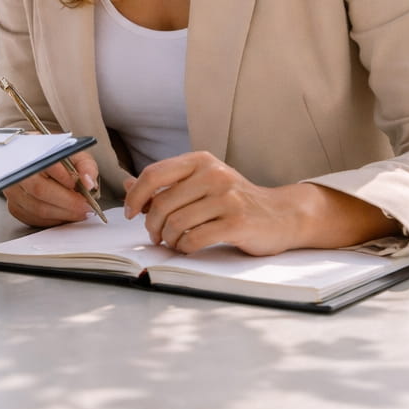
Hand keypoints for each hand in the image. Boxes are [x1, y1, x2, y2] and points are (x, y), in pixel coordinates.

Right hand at [3, 151, 100, 226]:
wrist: (36, 161)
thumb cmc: (56, 159)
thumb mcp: (75, 155)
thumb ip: (86, 166)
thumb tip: (89, 183)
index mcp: (33, 152)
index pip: (47, 165)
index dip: (66, 178)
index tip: (82, 187)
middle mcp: (18, 171)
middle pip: (40, 190)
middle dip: (68, 202)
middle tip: (86, 206)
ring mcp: (13, 190)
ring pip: (37, 208)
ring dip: (63, 214)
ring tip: (79, 212)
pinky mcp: (14, 206)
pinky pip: (33, 218)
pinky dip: (53, 220)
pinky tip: (64, 214)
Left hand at [121, 151, 303, 255]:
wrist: (281, 215)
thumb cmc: (235, 200)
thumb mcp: (200, 184)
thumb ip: (166, 185)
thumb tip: (127, 185)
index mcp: (200, 161)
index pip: (153, 174)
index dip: (135, 196)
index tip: (130, 213)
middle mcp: (214, 174)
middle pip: (162, 203)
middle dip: (152, 225)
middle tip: (155, 236)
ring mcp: (227, 198)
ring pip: (176, 223)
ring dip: (169, 239)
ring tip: (174, 242)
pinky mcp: (237, 222)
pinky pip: (194, 238)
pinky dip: (184, 247)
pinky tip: (188, 246)